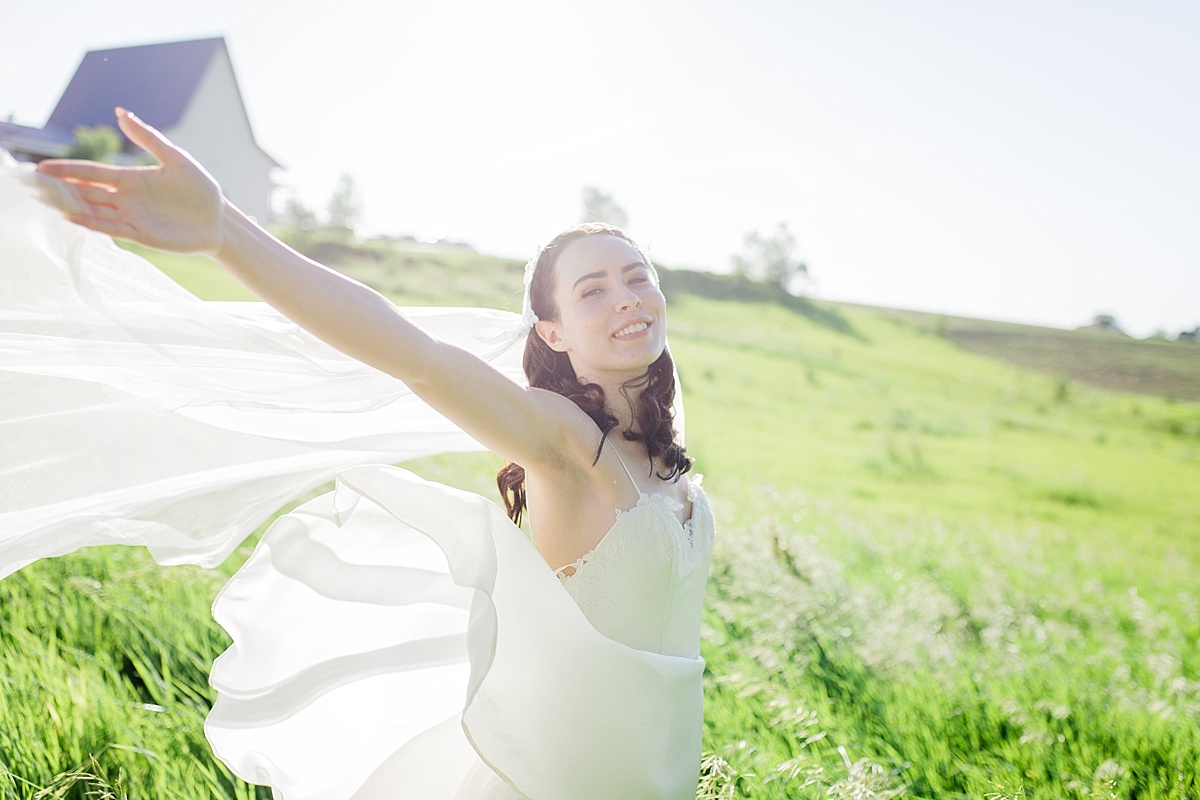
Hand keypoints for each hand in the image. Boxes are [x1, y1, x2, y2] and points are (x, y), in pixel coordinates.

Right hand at [34, 108, 225, 254]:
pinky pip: (113, 229)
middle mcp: (126, 199)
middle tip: (33, 184)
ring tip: (46, 200)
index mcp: (131, 179)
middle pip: (86, 193)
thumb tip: (120, 112)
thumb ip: (148, 138)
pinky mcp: (142, 236)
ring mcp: (132, 218)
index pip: (92, 173)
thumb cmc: (200, 189)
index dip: (68, 170)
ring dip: (71, 205)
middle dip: (60, 189)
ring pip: (94, 211)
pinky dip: (93, 224)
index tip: (42, 167)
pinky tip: (74, 217)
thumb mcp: (175, 159)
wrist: (219, 219)